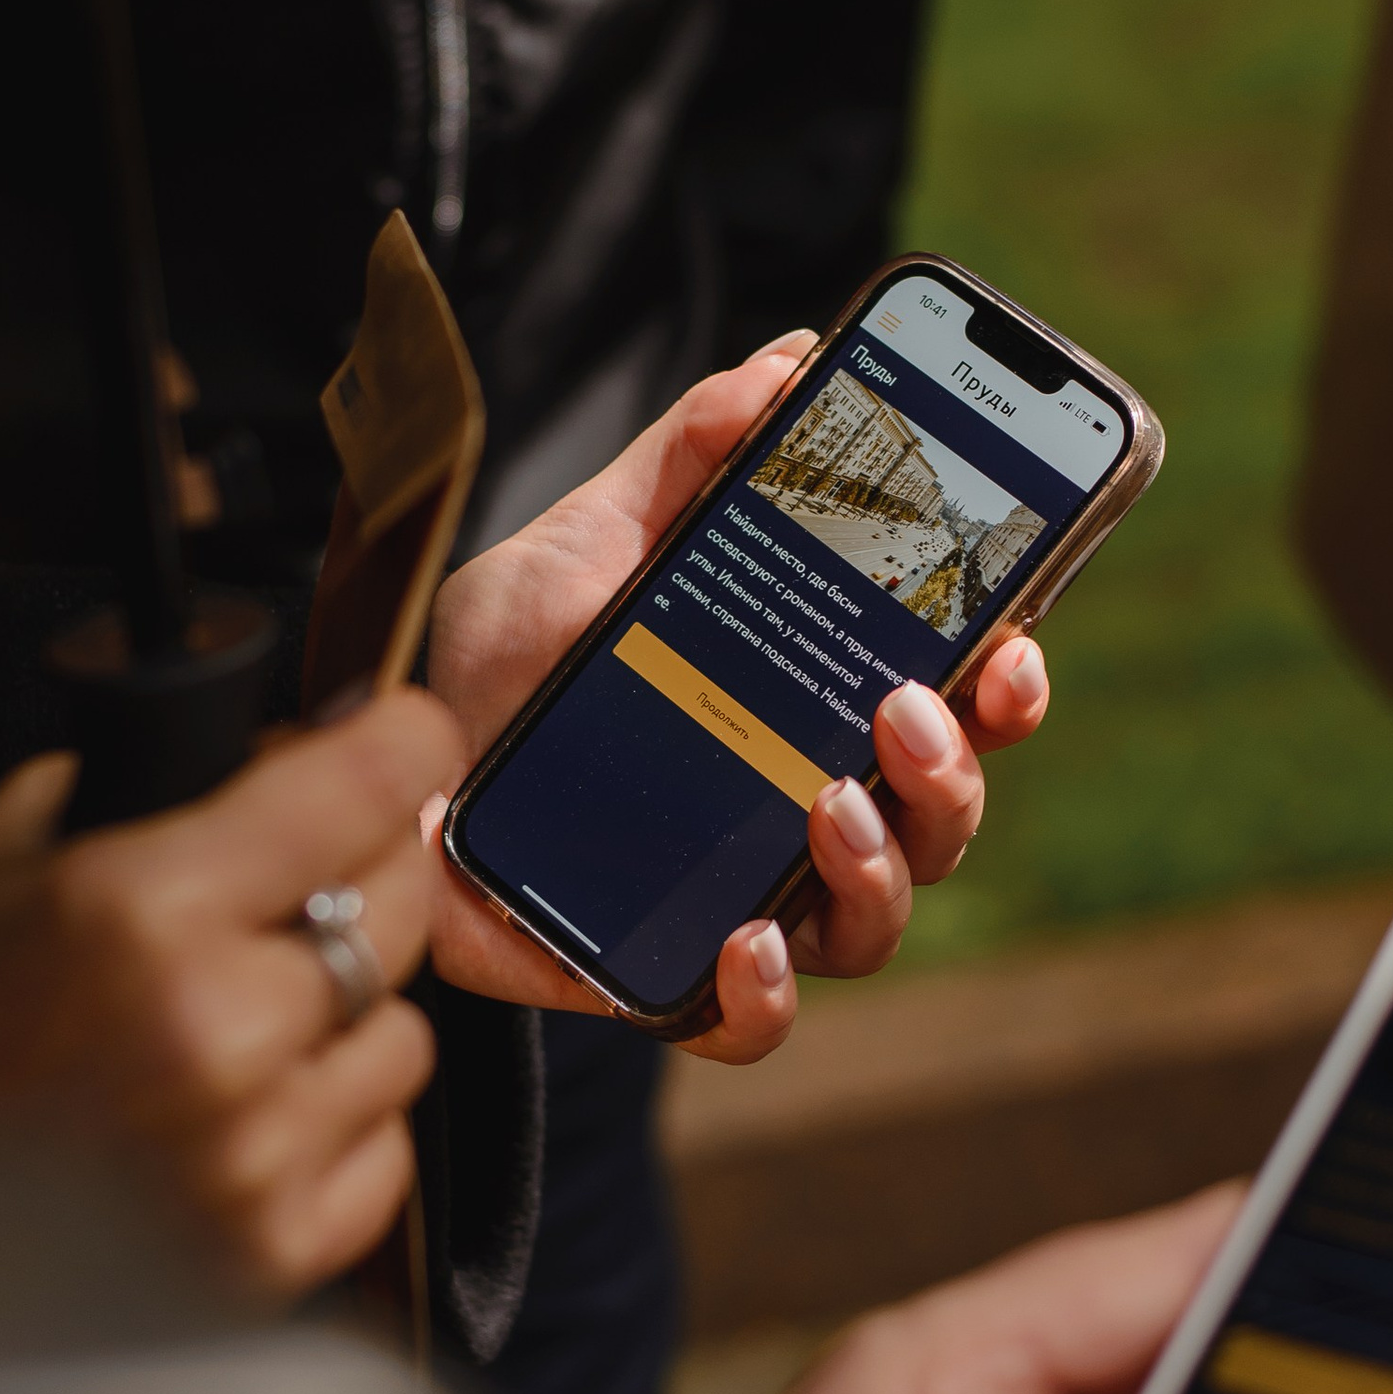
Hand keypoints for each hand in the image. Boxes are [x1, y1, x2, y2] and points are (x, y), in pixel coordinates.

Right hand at [0, 689, 452, 1298]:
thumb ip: (148, 792)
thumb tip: (292, 745)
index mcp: (145, 912)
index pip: (360, 786)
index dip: (400, 741)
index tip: (406, 734)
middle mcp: (219, 1029)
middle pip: (401, 898)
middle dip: (363, 868)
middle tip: (298, 884)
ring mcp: (256, 1151)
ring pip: (405, 1030)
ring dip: (345, 1013)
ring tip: (245, 1025)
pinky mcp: (277, 1249)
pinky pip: (388, 1146)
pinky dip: (337, 1124)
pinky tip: (250, 1114)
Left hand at [425, 331, 1052, 1063]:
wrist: (380, 777)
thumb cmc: (506, 662)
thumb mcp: (588, 540)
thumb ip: (687, 457)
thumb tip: (788, 366)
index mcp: (815, 706)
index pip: (956, 702)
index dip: (1008, 680)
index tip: (1011, 638)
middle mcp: (809, 811)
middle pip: (945, 817)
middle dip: (956, 767)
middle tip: (907, 708)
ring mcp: (749, 905)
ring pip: (878, 921)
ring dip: (886, 864)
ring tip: (832, 804)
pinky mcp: (664, 985)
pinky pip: (756, 1027)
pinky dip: (768, 995)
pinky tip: (747, 940)